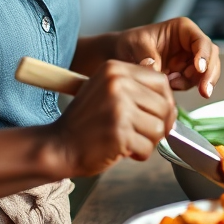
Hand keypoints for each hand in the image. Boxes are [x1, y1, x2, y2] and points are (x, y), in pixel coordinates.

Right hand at [48, 60, 176, 177]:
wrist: (59, 146)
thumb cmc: (85, 123)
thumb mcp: (105, 90)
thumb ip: (133, 84)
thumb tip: (164, 83)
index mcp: (115, 69)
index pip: (161, 81)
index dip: (165, 101)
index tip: (158, 115)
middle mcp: (118, 84)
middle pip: (164, 106)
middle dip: (159, 125)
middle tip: (142, 133)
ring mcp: (119, 108)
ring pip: (159, 128)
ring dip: (148, 141)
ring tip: (129, 140)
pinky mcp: (120, 133)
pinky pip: (148, 147)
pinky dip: (139, 153)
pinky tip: (123, 149)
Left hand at [113, 17, 220, 98]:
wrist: (121, 55)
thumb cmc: (130, 43)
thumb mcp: (136, 46)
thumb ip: (148, 57)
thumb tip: (155, 70)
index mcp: (182, 29)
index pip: (201, 41)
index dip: (204, 55)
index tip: (199, 69)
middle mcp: (190, 43)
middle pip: (211, 57)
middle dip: (209, 75)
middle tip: (204, 92)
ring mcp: (189, 58)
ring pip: (206, 72)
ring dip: (195, 82)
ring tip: (172, 83)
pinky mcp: (185, 72)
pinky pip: (194, 82)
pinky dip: (185, 86)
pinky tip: (170, 85)